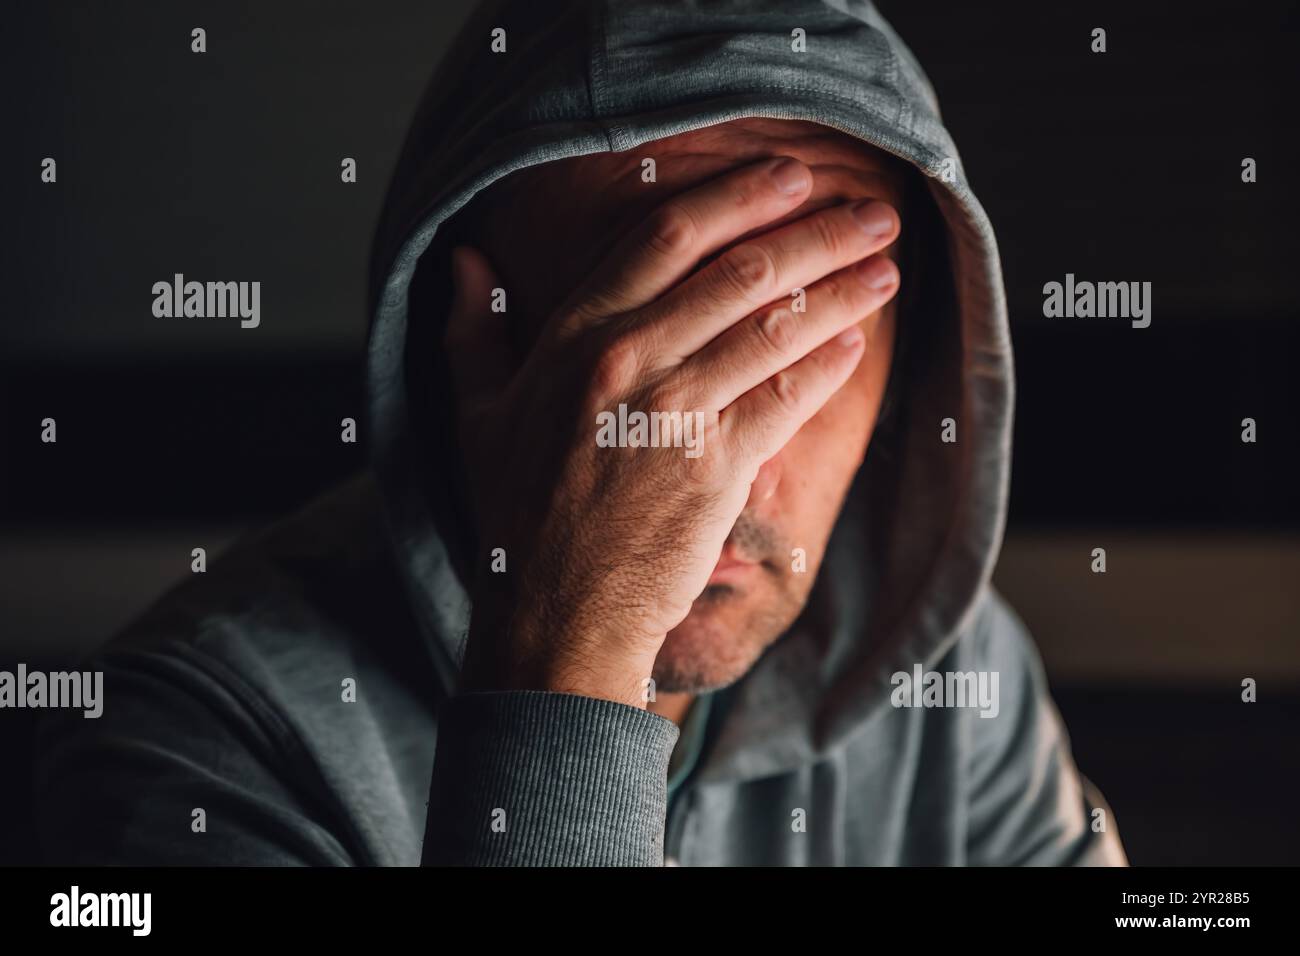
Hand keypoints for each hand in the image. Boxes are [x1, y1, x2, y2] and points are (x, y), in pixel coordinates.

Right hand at [444, 155, 899, 707]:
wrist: (556, 614)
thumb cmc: (519, 516)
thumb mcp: (476, 415)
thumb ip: (471, 330)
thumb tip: (465, 258)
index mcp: (573, 336)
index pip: (666, 237)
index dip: (737, 196)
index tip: (789, 173)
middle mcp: (626, 360)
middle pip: (740, 271)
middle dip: (817, 233)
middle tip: (872, 212)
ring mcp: (674, 412)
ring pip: (775, 326)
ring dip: (841, 290)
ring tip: (886, 266)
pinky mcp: (715, 467)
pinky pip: (787, 397)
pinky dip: (828, 364)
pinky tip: (858, 341)